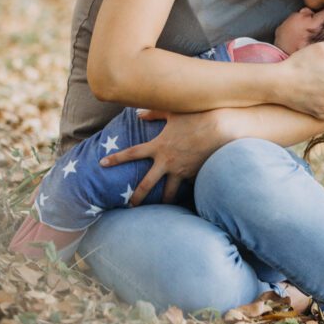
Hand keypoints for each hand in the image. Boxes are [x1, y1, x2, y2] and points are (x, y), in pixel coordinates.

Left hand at [99, 107, 226, 205]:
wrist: (221, 128)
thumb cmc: (196, 116)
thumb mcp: (173, 111)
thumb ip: (154, 112)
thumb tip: (138, 114)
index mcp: (158, 146)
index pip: (132, 153)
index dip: (116, 158)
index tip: (102, 164)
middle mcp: (167, 162)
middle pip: (147, 184)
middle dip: (137, 197)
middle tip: (129, 206)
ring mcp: (181, 171)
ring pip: (169, 194)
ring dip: (163, 203)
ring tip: (160, 212)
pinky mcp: (195, 175)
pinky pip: (188, 186)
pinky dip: (186, 191)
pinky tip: (185, 199)